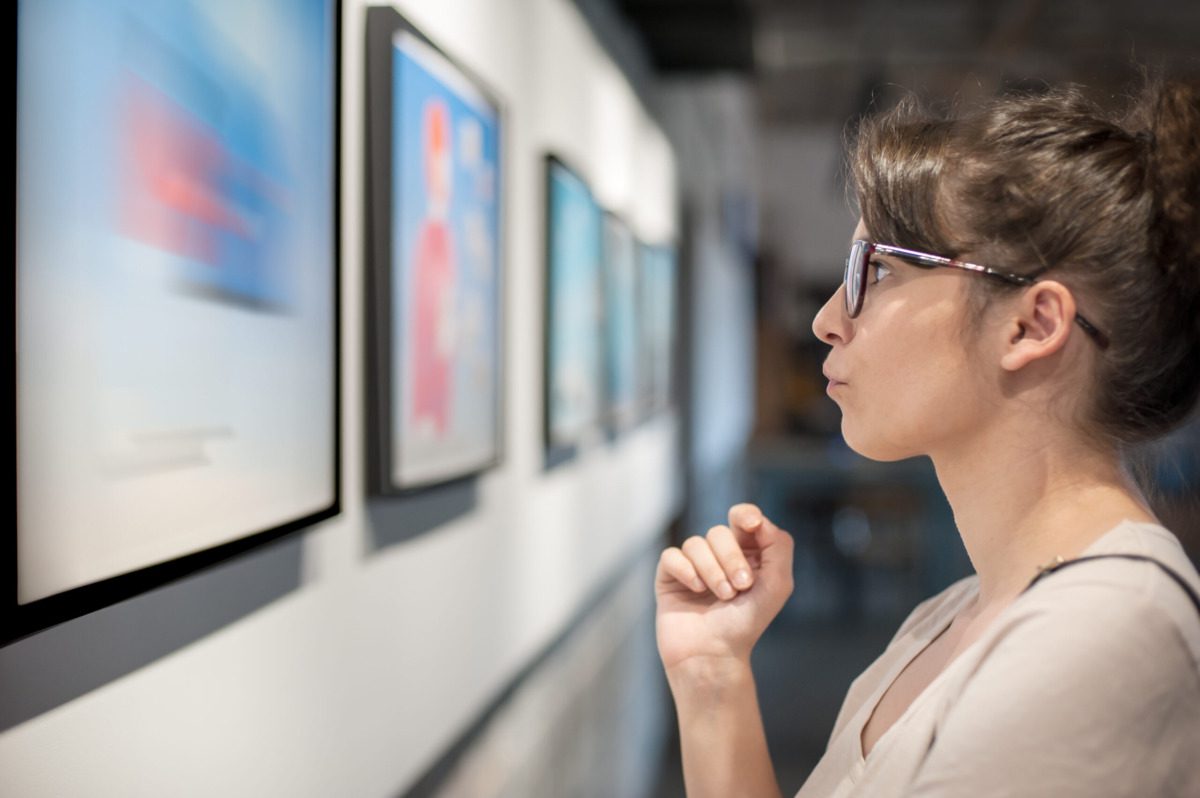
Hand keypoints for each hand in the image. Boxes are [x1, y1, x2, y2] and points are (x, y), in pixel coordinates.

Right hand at [655, 503, 793, 673]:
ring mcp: (693, 565)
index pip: (743, 518)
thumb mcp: (777, 584)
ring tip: (721, 597)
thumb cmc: (746, 624)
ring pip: (696, 544)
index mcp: (748, 554)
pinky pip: (672, 556)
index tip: (751, 524)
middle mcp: (719, 556)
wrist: (714, 655)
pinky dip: (686, 571)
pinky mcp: (670, 576)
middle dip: (732, 558)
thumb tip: (757, 518)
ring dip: (712, 571)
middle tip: (740, 587)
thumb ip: (777, 546)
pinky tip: (695, 590)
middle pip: (720, 532)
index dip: (746, 515)